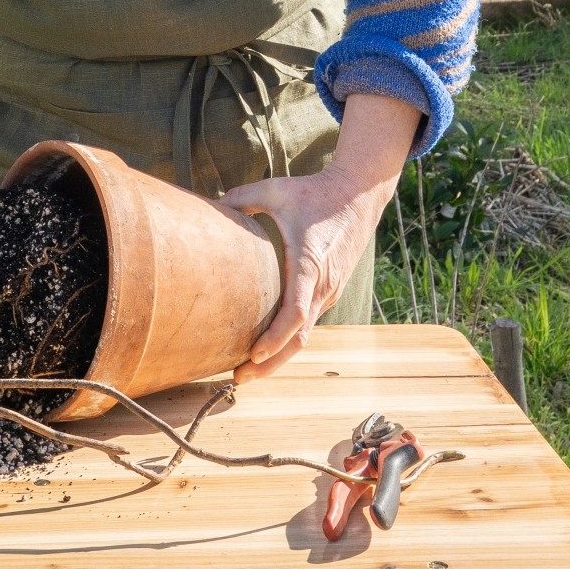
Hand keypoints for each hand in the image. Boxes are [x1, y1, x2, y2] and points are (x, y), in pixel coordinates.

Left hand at [217, 92, 421, 382]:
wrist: (359, 193)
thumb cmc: (316, 192)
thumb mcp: (276, 189)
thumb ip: (242, 198)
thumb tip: (210, 204)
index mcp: (309, 263)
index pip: (296, 312)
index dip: (275, 337)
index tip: (254, 354)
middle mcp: (323, 284)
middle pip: (300, 338)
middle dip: (271, 363)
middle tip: (240, 379)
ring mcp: (330, 290)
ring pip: (306, 334)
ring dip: (280, 356)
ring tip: (249, 370)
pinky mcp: (331, 289)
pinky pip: (310, 321)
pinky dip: (290, 339)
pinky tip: (269, 345)